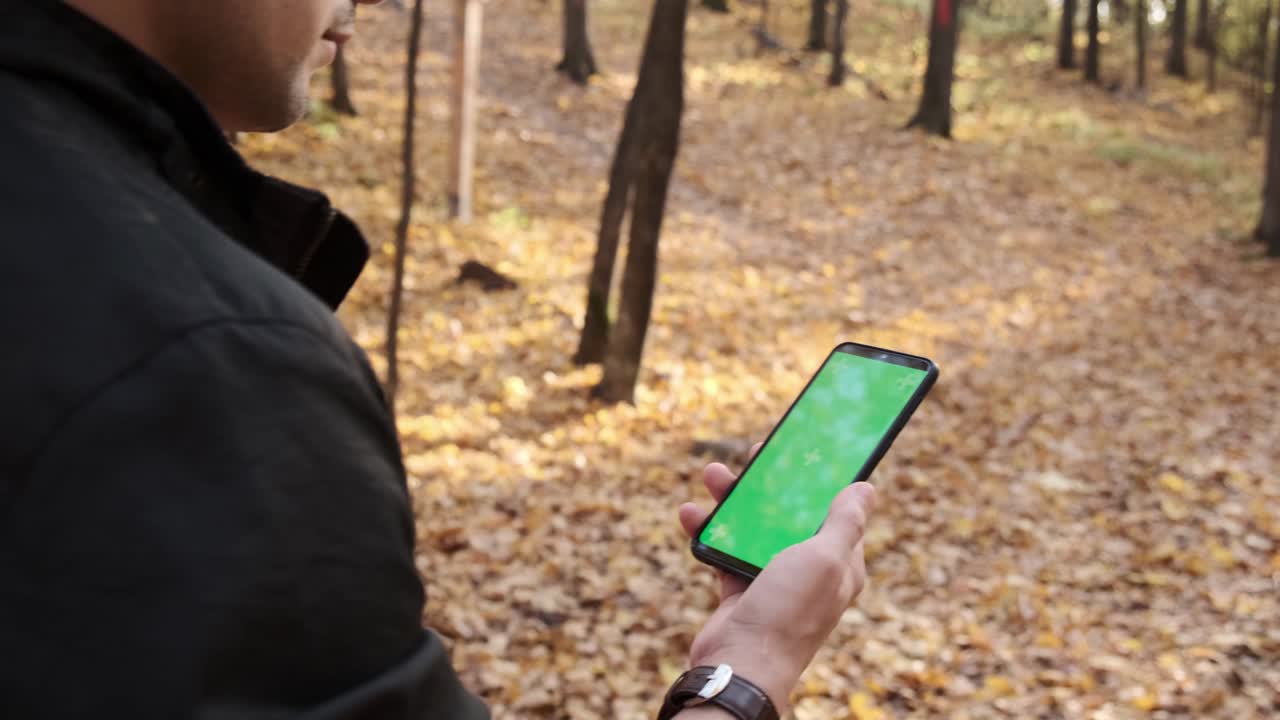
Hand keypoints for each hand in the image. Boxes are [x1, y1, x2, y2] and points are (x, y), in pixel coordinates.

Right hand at [675, 445, 876, 715]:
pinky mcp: (740, 590)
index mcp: (839, 562)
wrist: (741, 664)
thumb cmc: (788, 612)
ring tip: (711, 476)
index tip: (805, 451)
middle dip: (770, 483)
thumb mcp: (825, 559)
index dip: (820, 480)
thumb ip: (845, 523)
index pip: (835, 510)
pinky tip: (691, 514)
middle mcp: (808, 569)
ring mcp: (772, 579)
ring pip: (753, 527)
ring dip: (732, 500)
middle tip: (755, 454)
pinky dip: (709, 531)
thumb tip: (867, 489)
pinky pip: (725, 550)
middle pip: (789, 513)